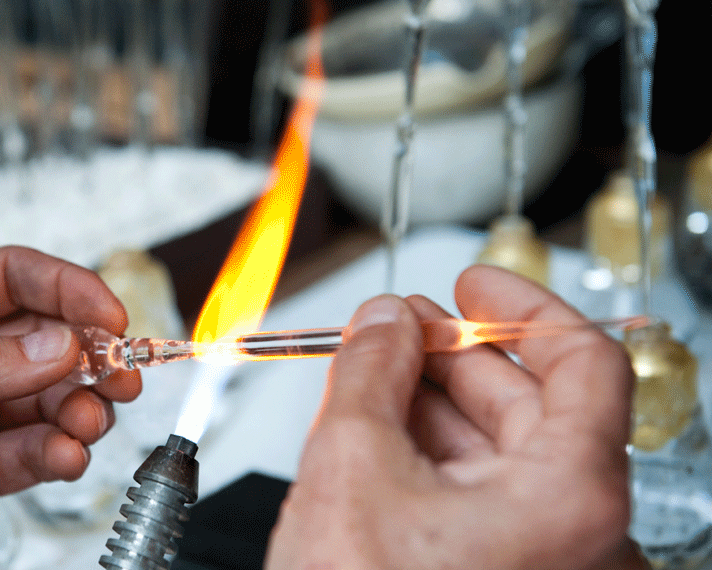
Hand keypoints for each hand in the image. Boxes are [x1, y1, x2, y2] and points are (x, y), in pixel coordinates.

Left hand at [0, 246, 140, 569]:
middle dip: (88, 355)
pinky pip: (35, 454)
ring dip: (80, 408)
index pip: (8, 278)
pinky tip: (61, 459)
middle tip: (118, 378)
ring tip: (87, 424)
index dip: (65, 288)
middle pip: (42, 338)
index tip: (108, 317)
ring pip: (49, 398)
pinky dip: (59, 455)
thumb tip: (55, 346)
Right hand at [265, 265, 646, 569]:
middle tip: (398, 326)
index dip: (523, 305)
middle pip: (536, 407)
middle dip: (458, 354)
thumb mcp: (352, 464)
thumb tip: (382, 322)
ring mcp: (548, 566)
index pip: (583, 362)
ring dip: (437, 403)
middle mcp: (584, 538)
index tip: (476, 280)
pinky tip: (383, 431)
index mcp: (575, 499)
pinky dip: (436, 458)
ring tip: (375, 373)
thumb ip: (371, 370)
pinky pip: (486, 500)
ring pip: (504, 456)